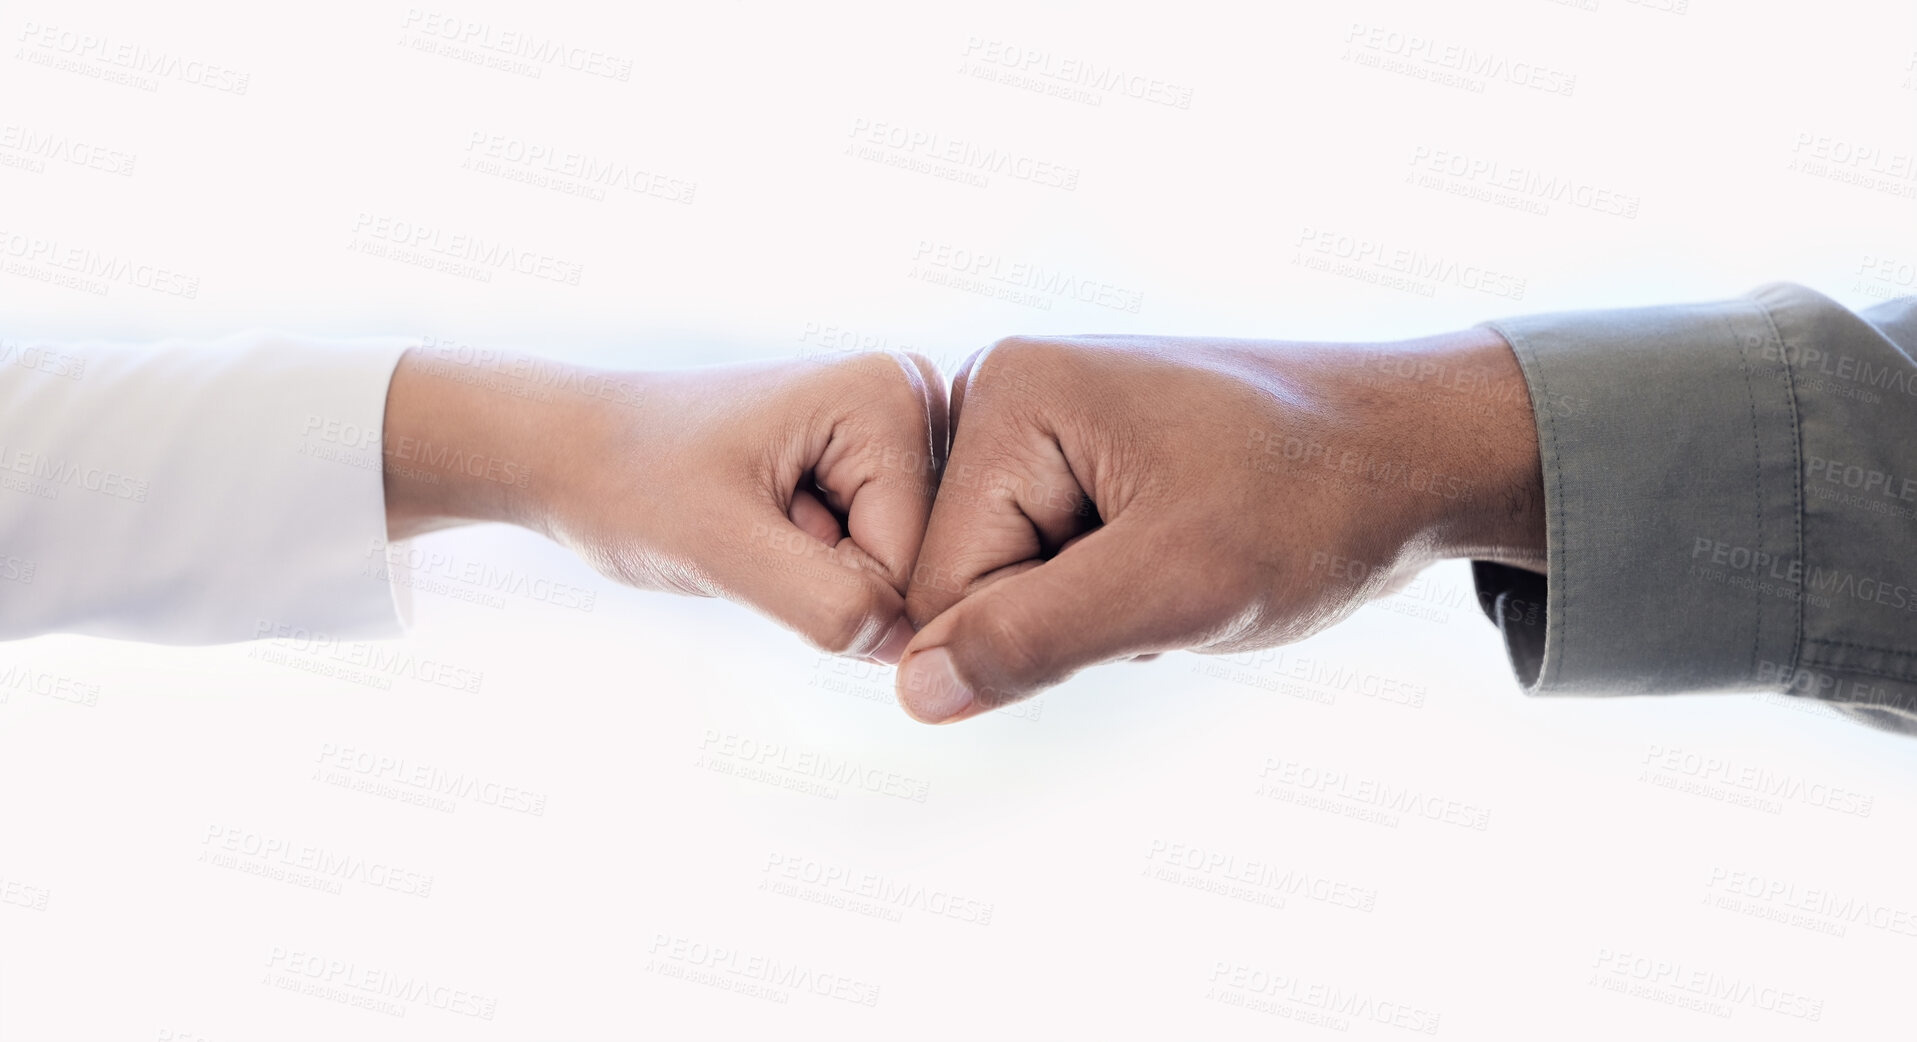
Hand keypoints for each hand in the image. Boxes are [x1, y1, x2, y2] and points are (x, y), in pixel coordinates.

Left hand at [382, 347, 945, 662]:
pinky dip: (813, 568)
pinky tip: (763, 523)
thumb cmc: (626, 482)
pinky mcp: (871, 465)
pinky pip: (872, 564)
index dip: (834, 588)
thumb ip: (825, 603)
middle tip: (750, 529)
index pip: (915, 560)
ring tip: (752, 523)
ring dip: (818, 576)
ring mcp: (895, 434)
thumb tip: (913, 647)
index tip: (755, 536)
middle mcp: (912, 399)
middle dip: (832, 579)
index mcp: (889, 394)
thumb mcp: (718, 548)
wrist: (567, 451)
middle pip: (916, 564)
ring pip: (895, 573)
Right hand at [895, 329, 1544, 721]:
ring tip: (1193, 559)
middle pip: (971, 583)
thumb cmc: (1314, 504)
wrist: (1421, 455)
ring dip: (1105, 613)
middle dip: (1073, 617)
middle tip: (1177, 574)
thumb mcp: (1176, 585)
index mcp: (1010, 396)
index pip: (941, 582)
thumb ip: (1033, 639)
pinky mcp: (1086, 463)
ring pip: (1019, 590)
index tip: (1147, 587)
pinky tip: (1193, 554)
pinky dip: (1125, 595)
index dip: (1039, 631)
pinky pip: (1061, 573)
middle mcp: (1011, 397)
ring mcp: (1049, 430)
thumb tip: (914, 692)